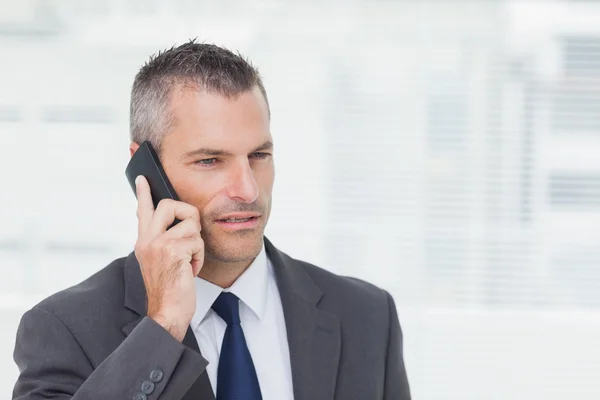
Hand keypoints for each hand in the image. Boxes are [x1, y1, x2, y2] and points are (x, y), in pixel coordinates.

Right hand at [133, 175, 203, 341]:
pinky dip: (199, 257)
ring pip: (191, 224)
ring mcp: (158, 244)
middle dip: (187, 215)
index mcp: (143, 241)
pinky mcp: (172, 250)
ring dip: (196, 245)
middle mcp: (147, 240)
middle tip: (189, 235)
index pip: (143, 211)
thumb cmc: (169, 290)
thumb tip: (174, 224)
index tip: (142, 178)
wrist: (167, 313)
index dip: (143, 193)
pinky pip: (197, 241)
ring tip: (188, 263)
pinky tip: (190, 271)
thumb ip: (162, 241)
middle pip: (170, 205)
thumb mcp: (161, 262)